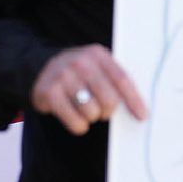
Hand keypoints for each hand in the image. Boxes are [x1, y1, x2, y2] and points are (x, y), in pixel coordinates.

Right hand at [30, 44, 147, 134]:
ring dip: (91, 117)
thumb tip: (138, 109)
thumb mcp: (97, 67)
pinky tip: (74, 116)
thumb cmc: (78, 73)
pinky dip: (79, 126)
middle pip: (109, 100)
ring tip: (84, 109)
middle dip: (108, 111)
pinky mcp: (50, 93)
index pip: (122, 79)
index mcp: (97, 54)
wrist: (41, 68)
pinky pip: (75, 122)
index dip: (134, 100)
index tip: (141, 116)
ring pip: (92, 113)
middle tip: (102, 111)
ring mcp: (64, 76)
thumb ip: (114, 81)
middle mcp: (80, 62)